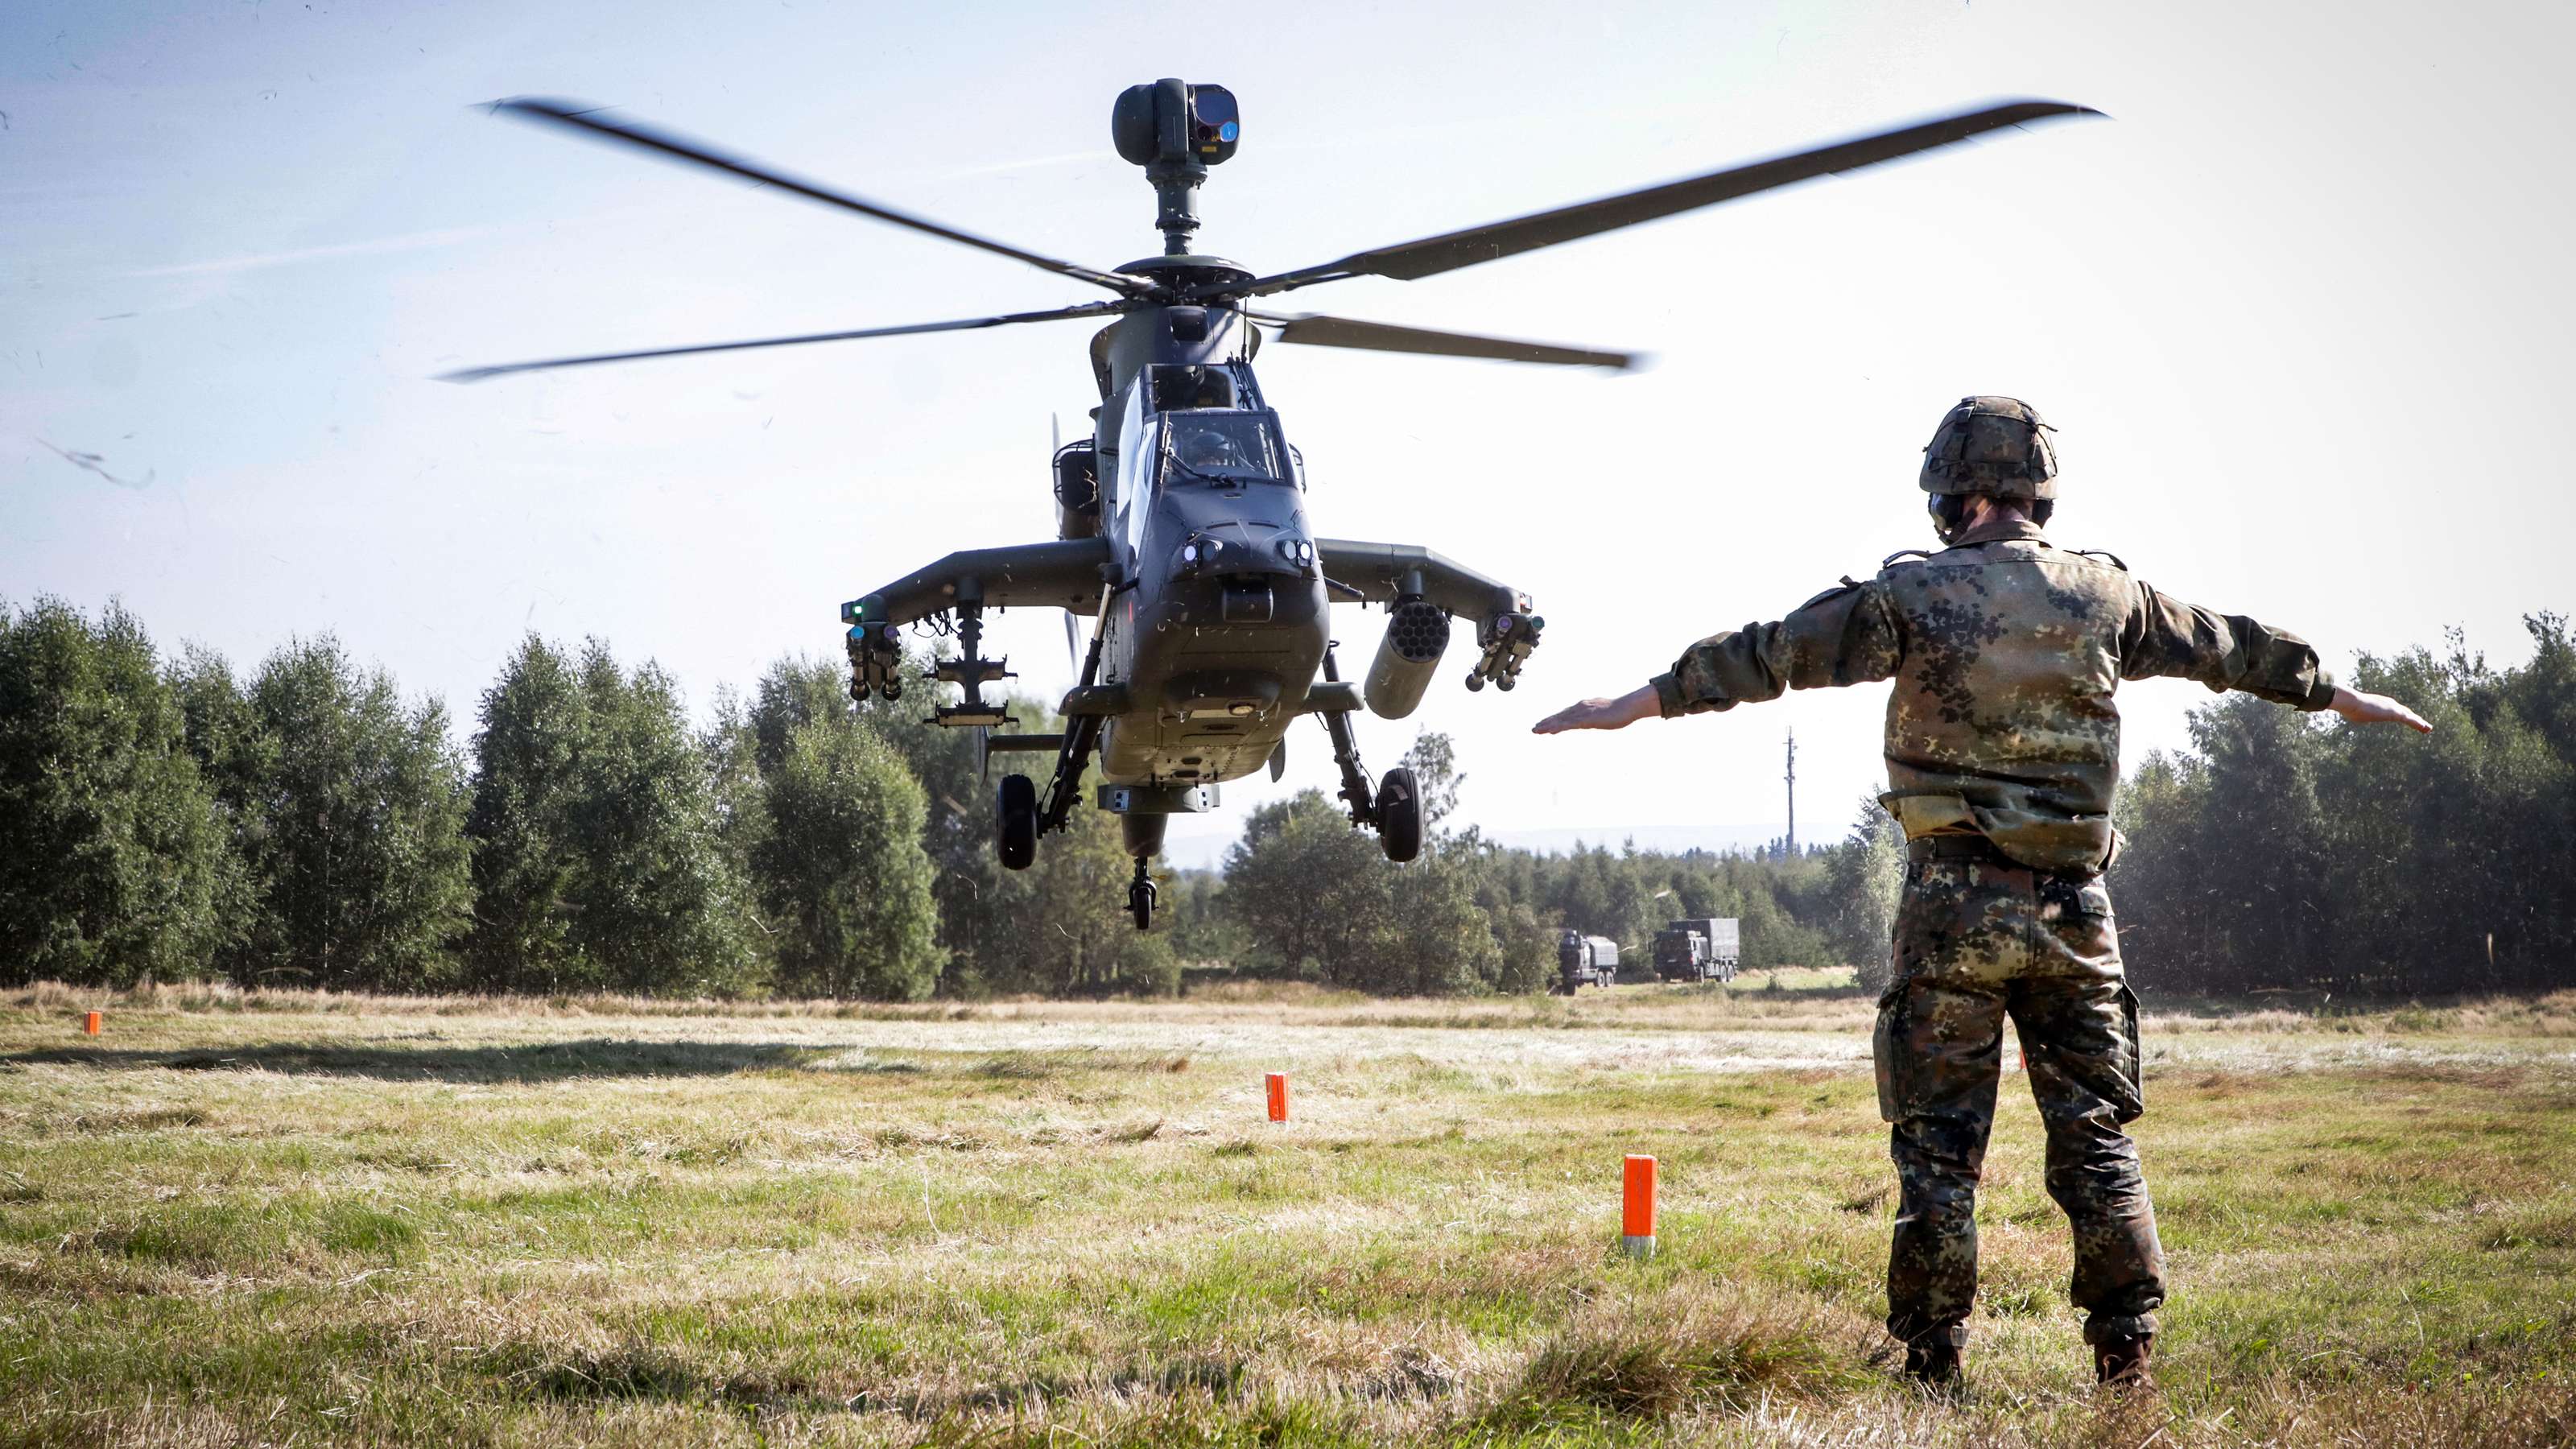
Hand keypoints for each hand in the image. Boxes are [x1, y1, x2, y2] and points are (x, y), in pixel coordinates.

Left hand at [1532, 685, 1661, 734]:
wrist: (1628, 707)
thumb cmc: (1618, 711)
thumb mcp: (1602, 715)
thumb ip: (1593, 717)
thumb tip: (1590, 721)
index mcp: (1584, 706)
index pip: (1565, 714)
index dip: (1553, 719)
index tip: (1543, 724)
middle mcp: (1580, 707)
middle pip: (1560, 716)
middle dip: (1546, 722)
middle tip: (1534, 729)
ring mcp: (1583, 713)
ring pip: (1561, 720)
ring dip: (1548, 725)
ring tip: (1537, 731)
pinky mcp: (1587, 719)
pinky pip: (1569, 724)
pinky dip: (1558, 727)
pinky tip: (1550, 731)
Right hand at [2327, 686, 2432, 732]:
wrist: (2350, 702)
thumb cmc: (2347, 705)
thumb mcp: (2349, 710)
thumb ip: (2349, 711)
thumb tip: (2337, 707)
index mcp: (2379, 703)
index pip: (2393, 709)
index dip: (2401, 714)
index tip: (2406, 718)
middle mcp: (2388, 704)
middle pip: (2404, 712)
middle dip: (2413, 718)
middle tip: (2422, 724)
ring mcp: (2393, 708)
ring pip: (2410, 716)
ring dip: (2419, 723)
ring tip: (2428, 728)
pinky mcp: (2395, 713)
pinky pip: (2411, 720)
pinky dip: (2419, 724)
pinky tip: (2426, 728)